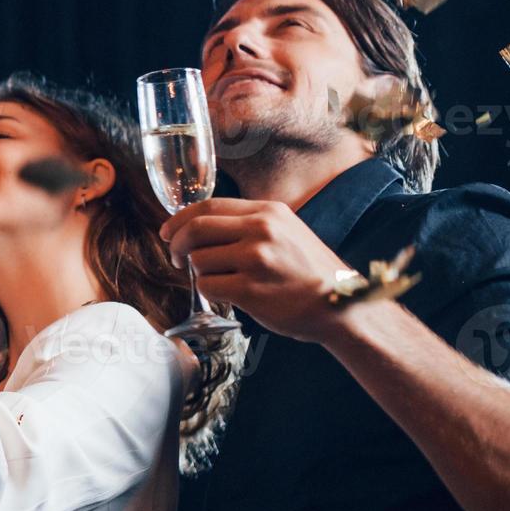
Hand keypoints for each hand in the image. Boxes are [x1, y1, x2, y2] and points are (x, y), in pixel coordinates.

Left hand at [162, 197, 355, 343]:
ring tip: (221, 279)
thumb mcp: (286, 231)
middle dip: (177, 245)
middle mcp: (261, 231)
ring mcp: (256, 260)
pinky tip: (228, 294)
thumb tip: (197, 226)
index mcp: (268, 212)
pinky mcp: (250, 290)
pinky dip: (210, 292)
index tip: (167, 232)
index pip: (208, 206)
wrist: (341, 304)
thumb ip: (248, 224)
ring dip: (200, 272)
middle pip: (195, 230)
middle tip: (177, 258)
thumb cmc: (309, 271)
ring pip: (199, 260)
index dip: (180, 219)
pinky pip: (207, 286)